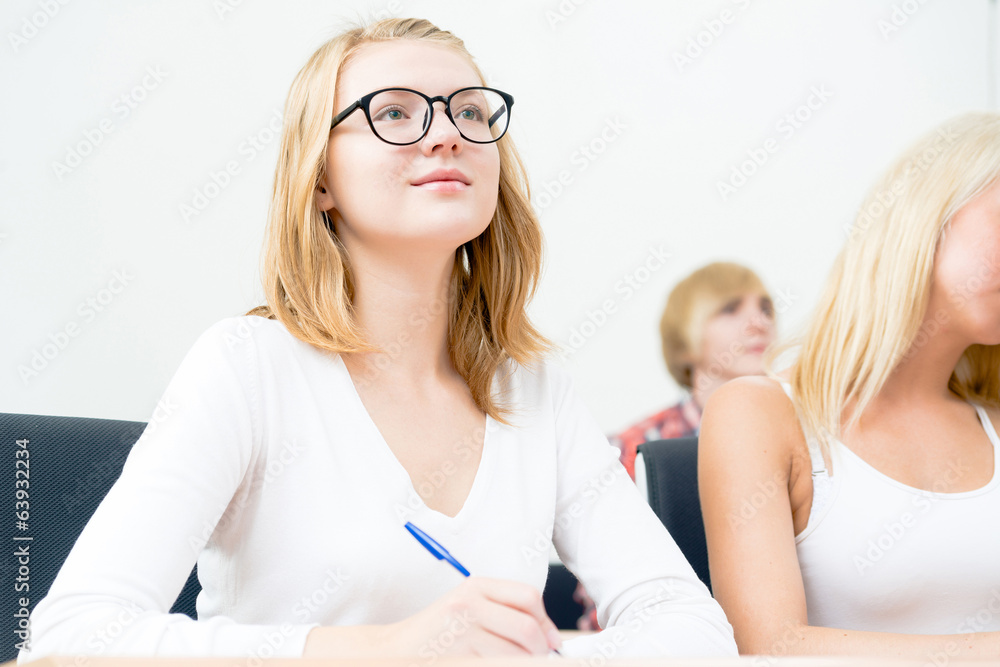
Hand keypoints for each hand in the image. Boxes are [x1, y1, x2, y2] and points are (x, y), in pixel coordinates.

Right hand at [303, 577, 562, 657]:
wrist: (393, 651)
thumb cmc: (435, 634)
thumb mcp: (467, 610)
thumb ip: (501, 613)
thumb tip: (547, 636)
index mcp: (475, 587)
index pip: (527, 596)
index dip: (546, 621)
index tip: (551, 641)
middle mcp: (469, 604)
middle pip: (526, 627)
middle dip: (540, 650)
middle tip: (541, 660)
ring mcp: (462, 631)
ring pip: (515, 653)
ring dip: (523, 663)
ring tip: (515, 664)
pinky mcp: (459, 655)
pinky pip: (496, 665)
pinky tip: (495, 666)